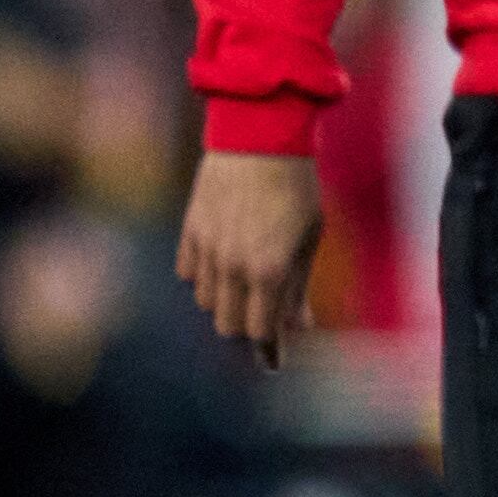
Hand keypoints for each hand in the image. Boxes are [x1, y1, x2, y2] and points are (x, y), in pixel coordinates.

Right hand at [176, 149, 325, 370]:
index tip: (274, 358)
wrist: (259, 137)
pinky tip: (223, 260)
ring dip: (226, 299)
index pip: (259, 330)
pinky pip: (189, 273)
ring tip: (246, 279)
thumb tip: (299, 327)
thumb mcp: (308, 238)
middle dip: (247, 323)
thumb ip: (299, 286)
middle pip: (228, 324)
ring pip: (207, 301)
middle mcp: (233, 265)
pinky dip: (205, 275)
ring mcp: (207, 248)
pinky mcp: (190, 230)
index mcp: (268, 271)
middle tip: (264, 311)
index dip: (269, 346)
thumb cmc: (295, 188)